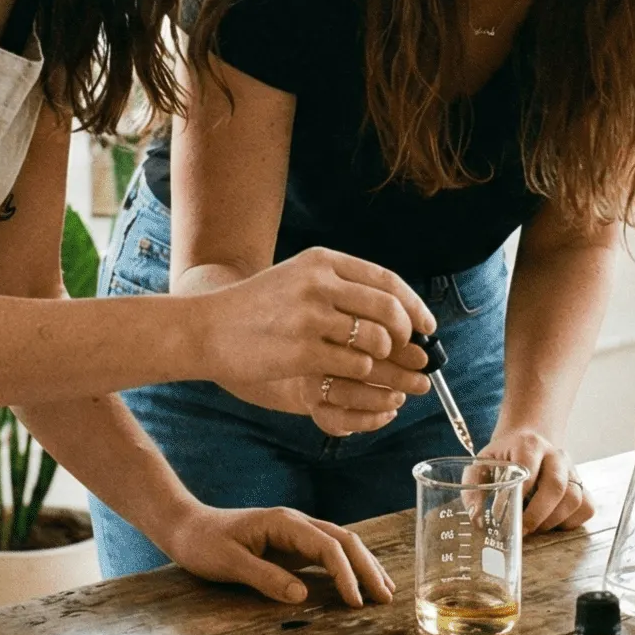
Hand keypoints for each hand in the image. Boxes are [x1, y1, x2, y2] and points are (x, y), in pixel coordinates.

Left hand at [152, 502, 395, 607]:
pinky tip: (358, 583)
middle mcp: (296, 523)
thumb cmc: (203, 543)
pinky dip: (348, 568)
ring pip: (341, 544)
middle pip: (344, 541)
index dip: (346, 574)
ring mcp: (295, 533)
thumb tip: (302, 595)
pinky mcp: (291, 545)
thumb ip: (265, 578)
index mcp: (284, 523)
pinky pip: (328, 554)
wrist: (185, 527)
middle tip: (386, 598)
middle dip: (368, 568)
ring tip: (385, 591)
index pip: (328, 547)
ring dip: (364, 566)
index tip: (356, 602)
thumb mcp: (229, 563)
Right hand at [192, 249, 434, 417]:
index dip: (413, 305)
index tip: (427, 326)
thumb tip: (397, 313)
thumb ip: (341, 288)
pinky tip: (349, 373)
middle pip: (388, 309)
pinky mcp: (302, 350)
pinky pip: (353, 364)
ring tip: (374, 365)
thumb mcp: (298, 280)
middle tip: (410, 352)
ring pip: (376, 339)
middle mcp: (319, 283)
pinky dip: (360, 373)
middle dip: (407, 335)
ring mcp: (310, 316)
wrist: (207, 327)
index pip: (386, 280)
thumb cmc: (256, 309)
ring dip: (383, 357)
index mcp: (322, 262)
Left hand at [480, 428, 593, 533]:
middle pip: (556, 486)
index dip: (519, 494)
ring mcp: (572, 470)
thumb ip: (473, 488)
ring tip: (535, 527)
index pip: (528, 469)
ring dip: (554, 520)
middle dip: (538, 514)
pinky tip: (553, 523)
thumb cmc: (503, 458)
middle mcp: (555, 455)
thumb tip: (477, 519)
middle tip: (522, 529)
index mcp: (529, 444)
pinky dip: (571, 522)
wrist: (528, 440)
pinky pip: (586, 507)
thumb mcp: (482, 464)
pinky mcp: (582, 484)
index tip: (505, 513)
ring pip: (574, 499)